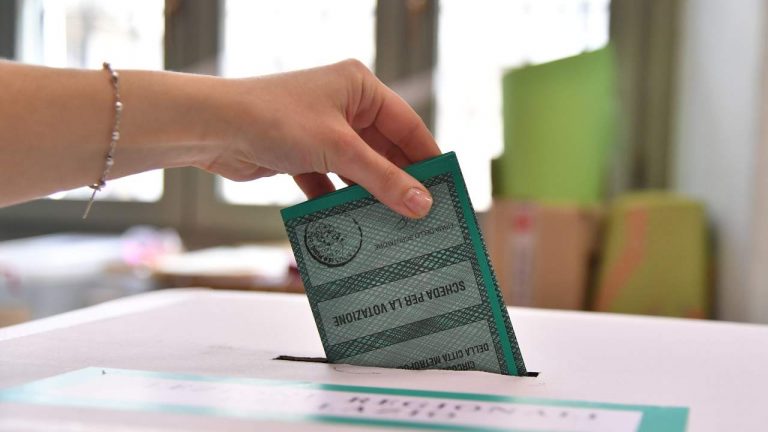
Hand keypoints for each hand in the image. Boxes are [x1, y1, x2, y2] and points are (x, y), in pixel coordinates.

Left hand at [201, 59, 440, 217]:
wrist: (213, 128)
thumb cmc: (275, 120)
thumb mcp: (339, 150)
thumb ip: (383, 179)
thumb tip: (422, 204)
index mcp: (359, 87)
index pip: (407, 125)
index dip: (427, 158)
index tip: (446, 189)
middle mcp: (343, 104)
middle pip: (383, 150)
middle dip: (398, 182)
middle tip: (421, 216)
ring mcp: (321, 130)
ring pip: (358, 168)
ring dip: (370, 195)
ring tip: (393, 226)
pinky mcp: (301, 153)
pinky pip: (331, 181)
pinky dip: (339, 201)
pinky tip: (352, 224)